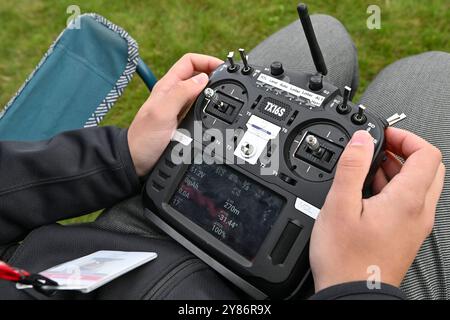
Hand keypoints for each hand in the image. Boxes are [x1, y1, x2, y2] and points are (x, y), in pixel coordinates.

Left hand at [127, 53, 222, 175]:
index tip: (223, 68)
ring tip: (226, 96)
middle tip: (229, 82)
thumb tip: (202, 79)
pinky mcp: (183, 123)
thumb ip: (181, 93)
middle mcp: (174, 95)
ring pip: (201, 93)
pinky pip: (200, 110)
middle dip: (214, 75)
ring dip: (213, 92)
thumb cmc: (143, 139)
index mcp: (167, 86)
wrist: (137, 162)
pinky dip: (210, 108)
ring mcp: (179, 109)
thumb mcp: (162, 112)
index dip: (207, 61)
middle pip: (198, 76)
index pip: (189, 62)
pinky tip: (216, 113)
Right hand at [310, 128, 444, 291]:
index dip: (406, 137)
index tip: (384, 135)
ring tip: (368, 169)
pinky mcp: (406, 234)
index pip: (427, 154)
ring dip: (398, 169)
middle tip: (379, 149)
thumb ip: (351, 167)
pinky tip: (367, 192)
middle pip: (429, 168)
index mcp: (407, 201)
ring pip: (420, 185)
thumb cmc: (346, 259)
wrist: (353, 293)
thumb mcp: (339, 206)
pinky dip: (394, 188)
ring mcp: (415, 225)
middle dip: (405, 151)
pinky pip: (409, 202)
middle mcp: (419, 213)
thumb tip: (361, 139)